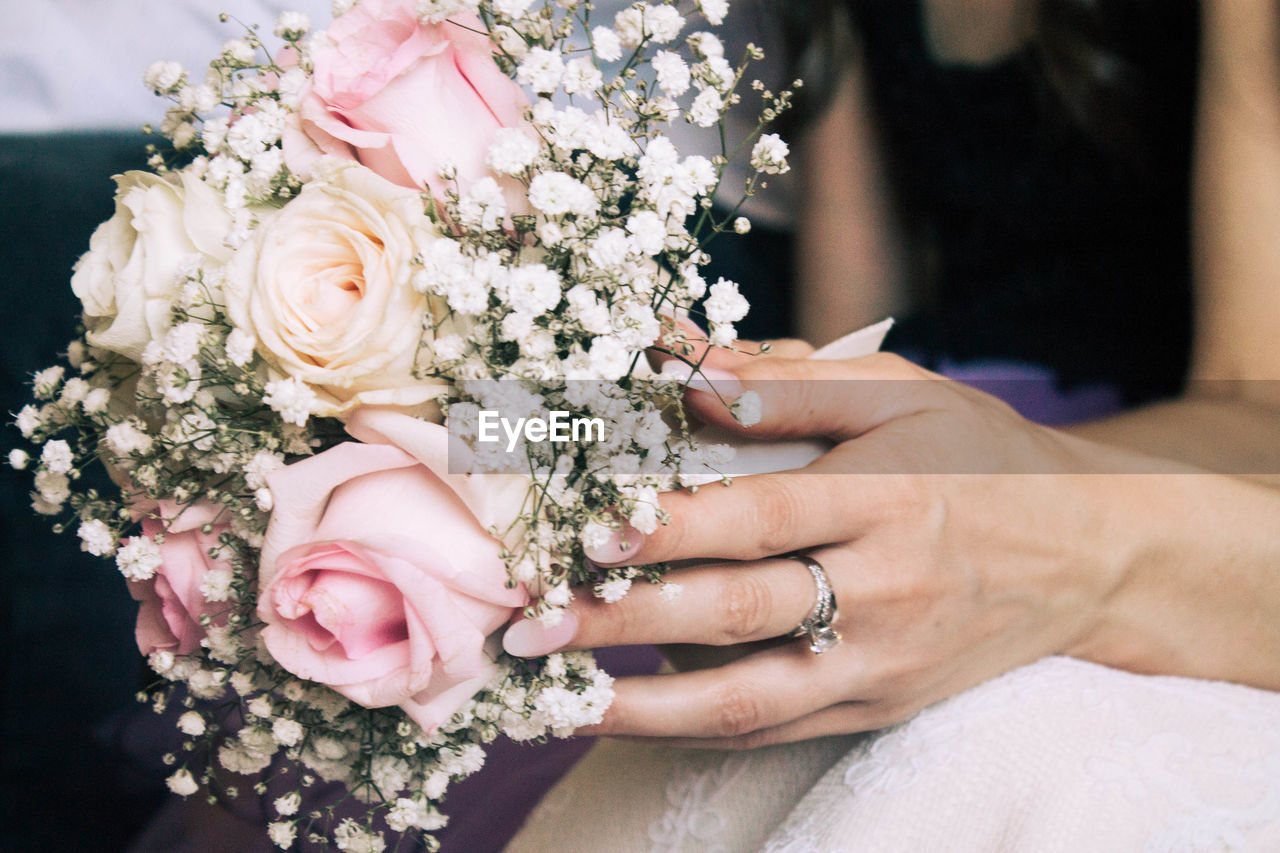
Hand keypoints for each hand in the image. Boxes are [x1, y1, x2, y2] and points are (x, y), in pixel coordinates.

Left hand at [504, 350, 1138, 747]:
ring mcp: (883, 661)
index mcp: (886, 496)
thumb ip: (788, 384)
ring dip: (644, 708)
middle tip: (534, 626)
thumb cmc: (981, 456)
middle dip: (625, 621)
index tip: (588, 530)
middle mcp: (884, 588)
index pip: (760, 516)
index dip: (669, 527)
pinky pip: (779, 729)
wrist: (1087, 554)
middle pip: (738, 611)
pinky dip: (700, 732)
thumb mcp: (900, 392)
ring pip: (751, 699)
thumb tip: (682, 370)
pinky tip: (633, 719)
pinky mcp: (881, 706)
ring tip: (558, 701)